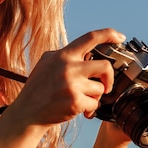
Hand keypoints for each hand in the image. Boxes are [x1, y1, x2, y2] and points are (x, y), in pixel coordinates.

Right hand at [9, 29, 125, 126]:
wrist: (27, 113)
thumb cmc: (37, 88)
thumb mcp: (46, 63)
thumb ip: (64, 55)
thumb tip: (85, 51)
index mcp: (63, 56)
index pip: (91, 38)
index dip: (109, 34)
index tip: (120, 37)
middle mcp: (69, 67)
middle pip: (105, 66)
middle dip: (109, 77)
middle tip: (105, 85)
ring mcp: (72, 85)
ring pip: (100, 88)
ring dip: (95, 96)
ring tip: (81, 99)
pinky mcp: (75, 102)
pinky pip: (94, 104)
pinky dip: (90, 109)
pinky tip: (79, 110)